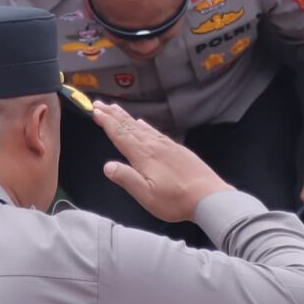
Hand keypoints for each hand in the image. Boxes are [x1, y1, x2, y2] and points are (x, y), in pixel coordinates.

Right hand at [94, 101, 234, 223]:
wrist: (209, 197)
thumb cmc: (176, 200)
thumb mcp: (146, 195)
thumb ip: (126, 179)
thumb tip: (107, 166)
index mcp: (144, 155)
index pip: (120, 135)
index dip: (106, 122)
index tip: (95, 111)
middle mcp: (154, 146)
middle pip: (129, 126)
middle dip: (112, 115)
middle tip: (99, 103)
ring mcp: (167, 146)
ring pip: (142, 127)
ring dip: (126, 117)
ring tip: (116, 108)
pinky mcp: (177, 150)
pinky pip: (156, 132)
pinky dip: (145, 126)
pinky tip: (142, 123)